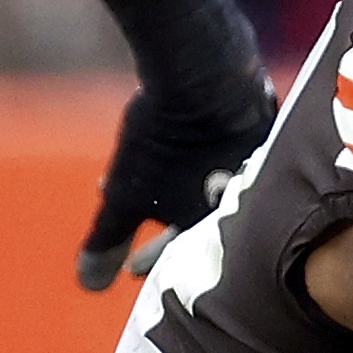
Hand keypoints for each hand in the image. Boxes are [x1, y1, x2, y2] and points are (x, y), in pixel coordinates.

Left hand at [78, 60, 267, 290]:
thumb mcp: (124, 195)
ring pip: (216, 177)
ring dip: (179, 184)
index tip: (131, 268)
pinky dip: (199, 149)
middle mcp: (253, 192)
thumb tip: (89, 284)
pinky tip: (181, 141)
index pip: (189, 255)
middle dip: (167, 224)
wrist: (203, 68)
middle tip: (141, 223)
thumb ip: (108, 241)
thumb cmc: (165, 142)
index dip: (154, 262)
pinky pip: (228, 142)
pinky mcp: (263, 116)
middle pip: (205, 218)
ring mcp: (263, 151)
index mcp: (226, 221)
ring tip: (149, 177)